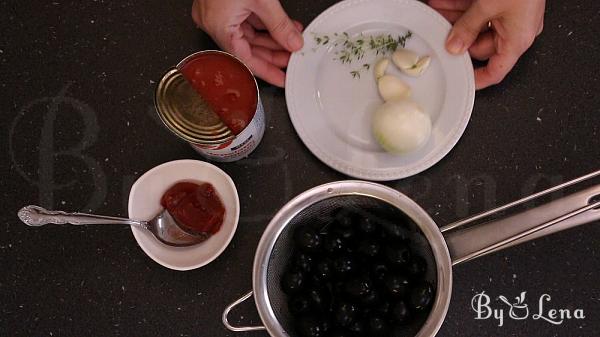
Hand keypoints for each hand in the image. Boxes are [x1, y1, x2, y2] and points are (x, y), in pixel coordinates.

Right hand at [192, 0, 303, 86]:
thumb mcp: (263, 1)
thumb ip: (280, 25)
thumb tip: (294, 43)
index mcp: (219, 27)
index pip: (245, 60)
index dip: (266, 71)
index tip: (282, 79)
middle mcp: (214, 23)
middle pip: (248, 48)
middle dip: (273, 53)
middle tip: (292, 59)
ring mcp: (218, 13)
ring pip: (248, 34)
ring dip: (272, 38)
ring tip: (293, 40)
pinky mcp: (223, 4)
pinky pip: (246, 20)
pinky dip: (264, 24)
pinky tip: (283, 26)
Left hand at [428, 0, 544, 88]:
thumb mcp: (487, 6)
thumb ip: (468, 27)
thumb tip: (454, 46)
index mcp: (517, 40)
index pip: (496, 71)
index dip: (477, 79)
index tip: (460, 79)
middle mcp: (516, 30)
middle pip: (480, 45)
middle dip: (457, 37)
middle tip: (438, 33)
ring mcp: (511, 15)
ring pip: (477, 24)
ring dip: (455, 18)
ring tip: (437, 11)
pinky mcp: (506, 2)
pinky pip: (481, 10)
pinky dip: (462, 7)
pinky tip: (444, 3)